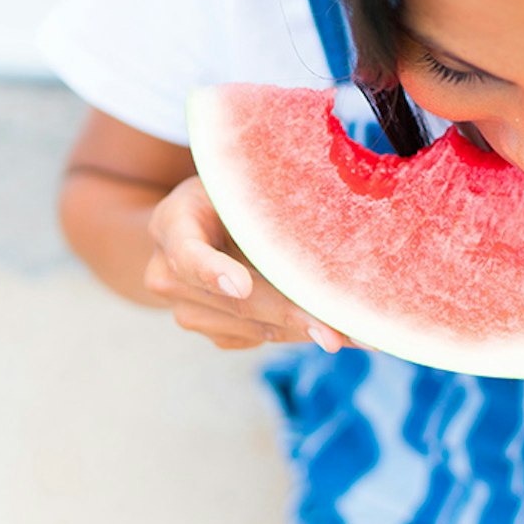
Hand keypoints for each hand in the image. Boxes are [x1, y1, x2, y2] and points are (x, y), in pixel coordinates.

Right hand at [144, 175, 356, 352]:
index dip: (213, 271)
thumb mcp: (240, 185)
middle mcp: (167, 275)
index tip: (240, 286)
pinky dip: (300, 332)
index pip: (187, 253)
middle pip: (236, 303)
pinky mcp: (214, 333)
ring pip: (254, 327)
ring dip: (306, 330)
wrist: (195, 228)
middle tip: (336, 332)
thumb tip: (328, 224)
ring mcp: (187, 310)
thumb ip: (263, 204)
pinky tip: (336, 328)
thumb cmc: (232, 196)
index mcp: (172, 225)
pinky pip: (261, 338)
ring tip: (355, 333)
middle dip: (292, 316)